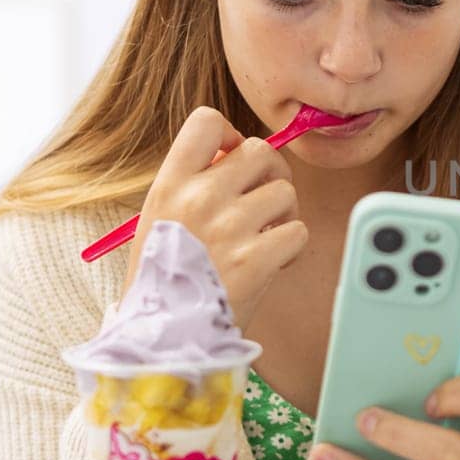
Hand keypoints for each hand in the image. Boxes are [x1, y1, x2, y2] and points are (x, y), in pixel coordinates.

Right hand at [126, 106, 306, 327]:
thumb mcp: (160, 219)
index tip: (232, 161)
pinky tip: (271, 263)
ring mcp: (229, 226)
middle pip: (261, 151)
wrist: (165, 337)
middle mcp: (199, 197)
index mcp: (170, 184)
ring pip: (285, 191)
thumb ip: (194, 184)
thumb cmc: (167, 277)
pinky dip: (292, 248)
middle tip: (263, 205)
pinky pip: (299, 230)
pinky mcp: (256, 258)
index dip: (231, 136)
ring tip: (262, 240)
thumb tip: (238, 158)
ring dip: (283, 215)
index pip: (207, 122)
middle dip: (271, 176)